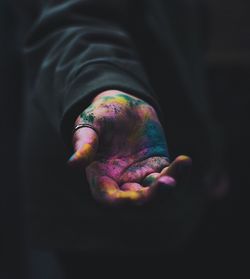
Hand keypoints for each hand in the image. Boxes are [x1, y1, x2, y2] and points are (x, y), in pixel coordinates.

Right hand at [69, 90, 190, 205]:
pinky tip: (185, 161)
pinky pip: (169, 175)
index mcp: (101, 176)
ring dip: (170, 186)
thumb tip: (72, 165)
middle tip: (168, 183)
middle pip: (138, 202)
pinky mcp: (157, 164)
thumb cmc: (101, 115)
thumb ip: (84, 145)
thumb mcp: (89, 126)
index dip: (122, 202)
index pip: (109, 198)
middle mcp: (122, 181)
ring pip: (157, 191)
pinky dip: (179, 172)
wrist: (122, 105)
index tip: (137, 197)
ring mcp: (141, 174)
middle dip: (154, 197)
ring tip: (181, 165)